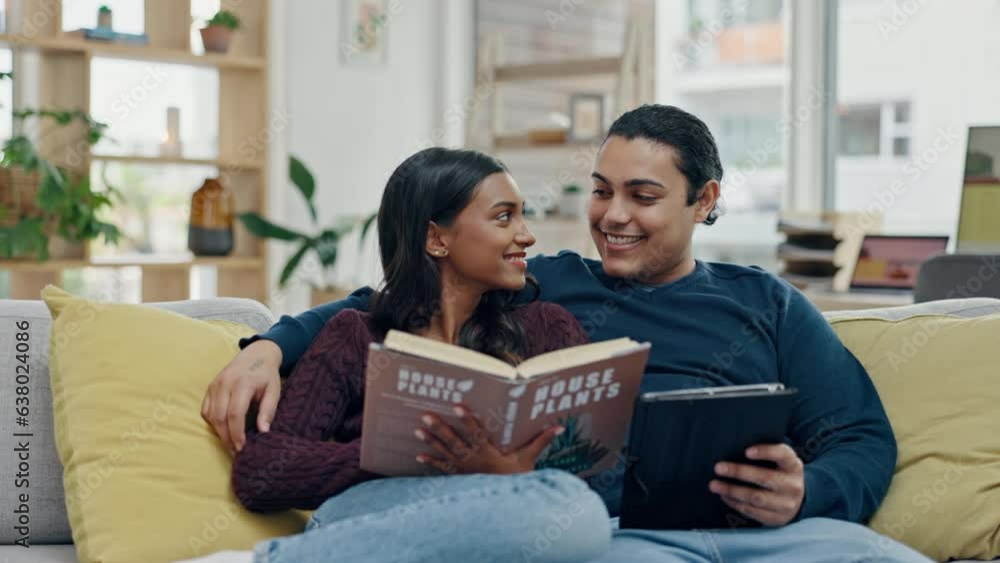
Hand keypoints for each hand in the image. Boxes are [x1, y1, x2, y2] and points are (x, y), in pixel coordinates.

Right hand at [201, 339, 282, 455]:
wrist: (256, 354)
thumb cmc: (267, 375)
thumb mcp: (274, 391)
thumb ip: (268, 410)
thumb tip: (263, 432)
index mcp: (242, 383)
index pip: (235, 414)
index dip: (237, 434)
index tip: (243, 448)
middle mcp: (225, 383)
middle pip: (220, 417)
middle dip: (227, 438)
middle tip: (236, 453)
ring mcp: (215, 385)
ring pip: (211, 416)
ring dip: (219, 433)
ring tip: (231, 445)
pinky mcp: (210, 387)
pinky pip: (206, 410)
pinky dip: (213, 423)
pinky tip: (223, 430)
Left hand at [414, 406, 562, 474]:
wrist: (507, 506)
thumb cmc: (518, 480)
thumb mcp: (529, 460)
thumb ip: (541, 441)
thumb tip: (559, 426)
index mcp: (489, 454)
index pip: (477, 433)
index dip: (467, 419)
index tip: (457, 406)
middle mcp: (474, 461)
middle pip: (454, 442)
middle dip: (440, 428)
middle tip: (425, 415)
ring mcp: (464, 470)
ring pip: (445, 453)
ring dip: (431, 442)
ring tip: (418, 430)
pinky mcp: (459, 478)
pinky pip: (443, 470)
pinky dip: (431, 463)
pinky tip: (419, 456)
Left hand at [709, 443, 804, 526]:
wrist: (798, 500)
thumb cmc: (780, 472)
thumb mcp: (780, 461)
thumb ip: (765, 454)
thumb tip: (734, 447)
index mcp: (793, 466)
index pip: (783, 455)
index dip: (766, 452)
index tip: (746, 451)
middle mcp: (793, 485)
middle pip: (765, 478)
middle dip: (739, 472)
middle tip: (718, 468)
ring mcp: (786, 504)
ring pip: (757, 498)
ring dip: (732, 491)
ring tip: (714, 485)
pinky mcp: (777, 518)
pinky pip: (753, 512)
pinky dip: (735, 503)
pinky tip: (724, 496)